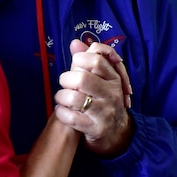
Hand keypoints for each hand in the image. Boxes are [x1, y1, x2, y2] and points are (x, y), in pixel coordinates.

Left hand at [54, 41, 132, 156]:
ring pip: (74, 98)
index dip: (80, 59)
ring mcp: (105, 112)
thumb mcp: (100, 80)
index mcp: (114, 78)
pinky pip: (71, 118)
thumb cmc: (102, 101)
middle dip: (66, 79)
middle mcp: (112, 94)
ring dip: (61, 97)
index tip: (75, 65)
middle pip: (82, 78)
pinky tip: (62, 111)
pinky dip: (61, 113)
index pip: (96, 60)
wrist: (115, 133)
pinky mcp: (96, 129)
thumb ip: (87, 60)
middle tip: (65, 83)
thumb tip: (74, 43)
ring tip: (61, 98)